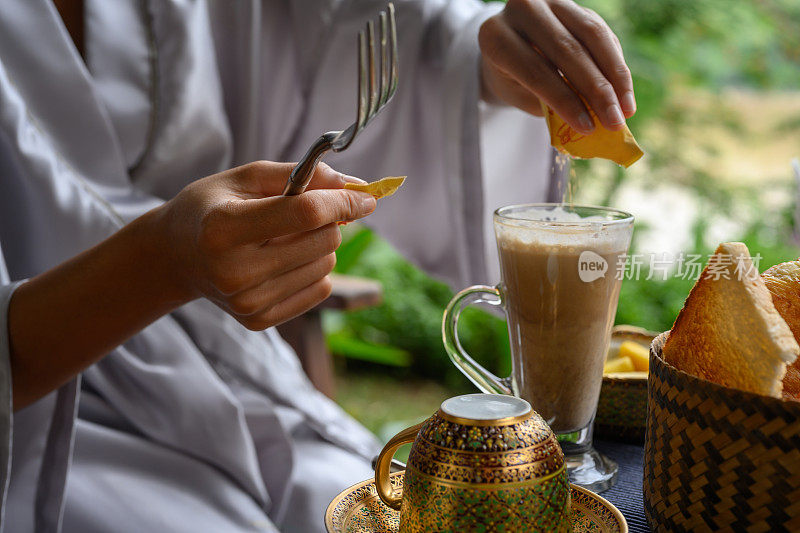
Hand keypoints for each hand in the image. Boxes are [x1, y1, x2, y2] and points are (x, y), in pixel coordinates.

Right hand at [155, 161, 375, 329]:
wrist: (176, 256)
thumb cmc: (212, 208)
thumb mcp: (243, 178)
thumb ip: (298, 175)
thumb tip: (351, 185)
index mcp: (223, 228)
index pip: (304, 214)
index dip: (342, 202)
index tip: (365, 197)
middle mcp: (234, 271)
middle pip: (323, 240)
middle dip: (326, 221)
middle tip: (300, 214)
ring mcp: (247, 302)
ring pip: (326, 265)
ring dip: (318, 246)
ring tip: (282, 239)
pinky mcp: (258, 320)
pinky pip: (320, 290)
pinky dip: (312, 270)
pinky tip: (282, 262)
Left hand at [479, 0, 634, 132]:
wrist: (508, 48)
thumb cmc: (511, 79)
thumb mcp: (519, 95)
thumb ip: (548, 104)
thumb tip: (591, 122)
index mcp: (496, 36)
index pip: (535, 70)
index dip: (563, 99)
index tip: (587, 127)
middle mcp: (523, 9)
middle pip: (567, 50)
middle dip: (595, 91)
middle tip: (614, 122)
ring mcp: (551, 2)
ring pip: (592, 36)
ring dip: (614, 76)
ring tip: (626, 110)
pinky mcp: (576, 5)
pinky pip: (603, 34)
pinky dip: (616, 65)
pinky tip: (624, 93)